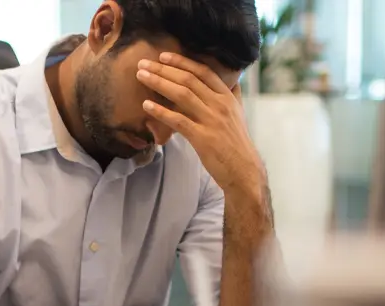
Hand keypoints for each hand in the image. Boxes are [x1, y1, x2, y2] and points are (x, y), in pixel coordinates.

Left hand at [137, 53, 265, 194]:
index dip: (182, 62)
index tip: (164, 56)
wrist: (243, 170)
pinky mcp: (203, 138)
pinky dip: (161, 112)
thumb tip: (233, 79)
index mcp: (227, 97)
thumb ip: (234, 94)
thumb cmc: (237, 143)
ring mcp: (211, 120)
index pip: (203, 71)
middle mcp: (220, 105)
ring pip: (182, 95)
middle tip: (143, 63)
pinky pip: (178, 121)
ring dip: (159, 83)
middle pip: (188, 80)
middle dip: (164, 69)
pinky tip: (146, 105)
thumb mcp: (239, 113)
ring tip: (141, 76)